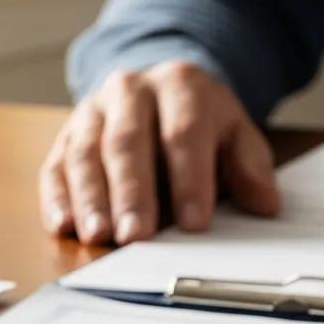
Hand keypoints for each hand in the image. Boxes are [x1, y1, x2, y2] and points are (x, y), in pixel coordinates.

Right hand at [39, 61, 279, 243]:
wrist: (160, 90)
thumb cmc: (202, 123)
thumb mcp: (237, 136)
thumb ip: (250, 168)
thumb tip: (266, 204)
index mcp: (182, 86)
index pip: (184, 133)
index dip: (189, 179)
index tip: (194, 223)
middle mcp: (131, 91)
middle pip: (128, 143)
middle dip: (132, 193)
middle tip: (136, 237)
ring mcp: (93, 110)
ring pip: (85, 153)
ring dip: (90, 199)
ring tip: (98, 236)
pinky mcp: (67, 134)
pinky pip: (56, 165)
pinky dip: (57, 197)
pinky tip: (63, 225)